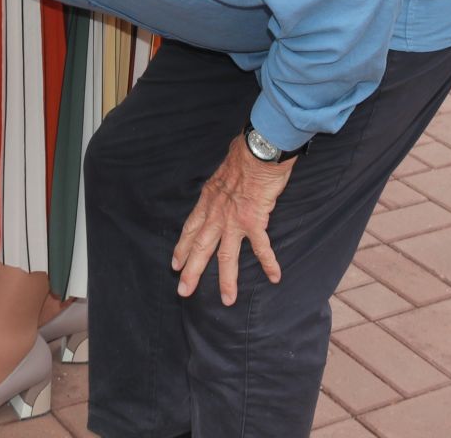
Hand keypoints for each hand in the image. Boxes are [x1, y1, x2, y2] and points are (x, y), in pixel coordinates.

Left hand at [171, 134, 295, 305]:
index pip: (190, 229)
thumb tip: (225, 180)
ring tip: (227, 300)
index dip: (182, 247)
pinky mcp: (254, 221)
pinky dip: (268, 263)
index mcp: (208, 201)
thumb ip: (221, 182)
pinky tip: (274, 277)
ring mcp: (234, 219)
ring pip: (226, 256)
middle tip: (183, 290)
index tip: (175, 263)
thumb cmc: (243, 154)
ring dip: (227, 280)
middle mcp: (216, 213)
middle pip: (201, 247)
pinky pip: (261, 247)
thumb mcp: (222, 170)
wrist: (258, 150)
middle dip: (192, 271)